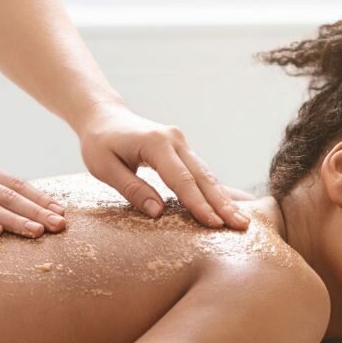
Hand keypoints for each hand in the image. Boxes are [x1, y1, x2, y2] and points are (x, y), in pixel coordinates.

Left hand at [73, 102, 249, 230]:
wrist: (103, 116)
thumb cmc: (99, 144)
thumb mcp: (104, 169)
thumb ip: (132, 189)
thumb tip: (158, 212)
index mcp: (155, 143)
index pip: (181, 180)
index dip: (198, 204)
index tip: (214, 224)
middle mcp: (174, 140)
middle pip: (203, 177)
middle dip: (223, 203)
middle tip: (241, 226)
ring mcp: (181, 142)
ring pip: (207, 175)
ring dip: (224, 199)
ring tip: (241, 221)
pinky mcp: (182, 149)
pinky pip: (201, 172)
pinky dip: (214, 190)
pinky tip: (228, 206)